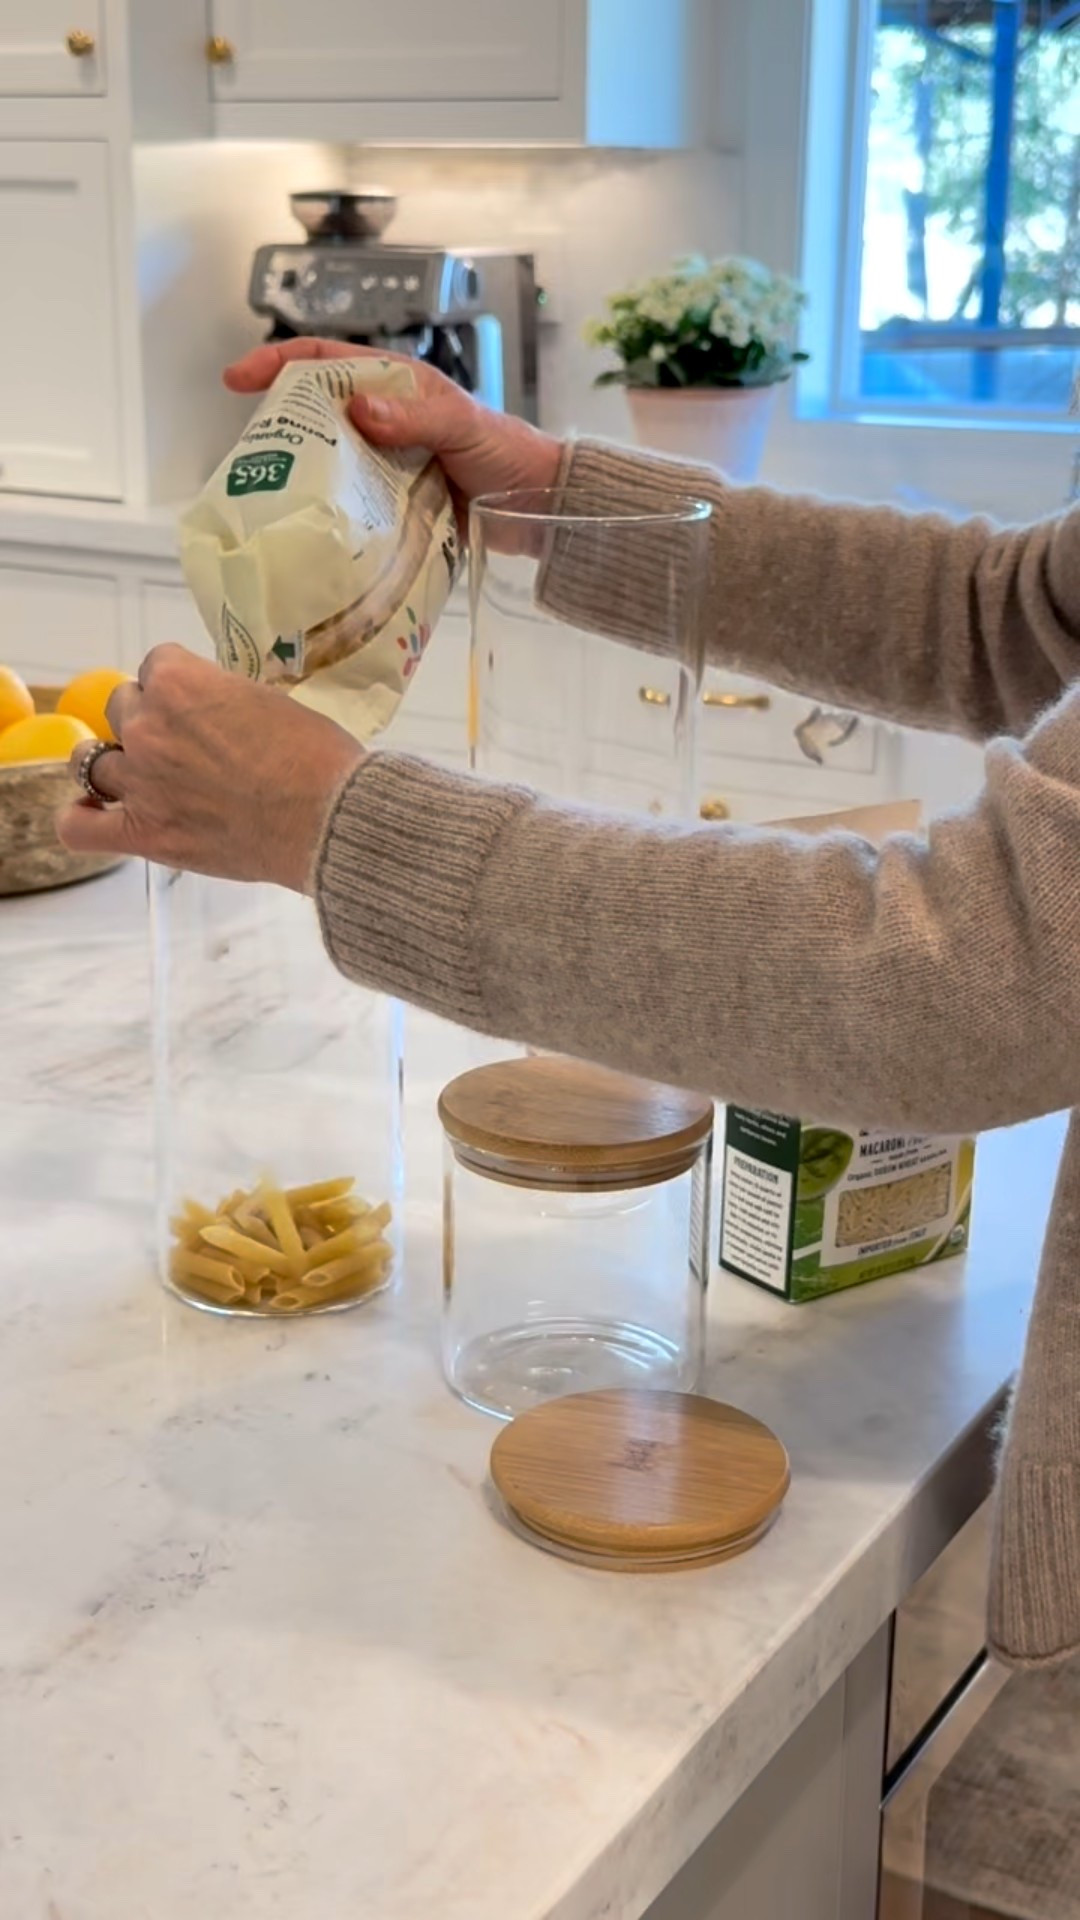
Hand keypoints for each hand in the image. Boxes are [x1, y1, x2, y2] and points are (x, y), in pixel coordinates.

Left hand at [57, 646, 363, 892]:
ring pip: (92, 761)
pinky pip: (79, 827)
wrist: (329, 817)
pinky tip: (94, 813)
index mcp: (178, 682)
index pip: (155, 665)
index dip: (178, 686)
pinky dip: (80, 819)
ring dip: (116, 763)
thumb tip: (214, 713)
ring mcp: (140, 782)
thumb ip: (225, 699)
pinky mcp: (144, 833)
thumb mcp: (271, 701)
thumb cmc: (316, 758)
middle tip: (185, 744)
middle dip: (148, 721)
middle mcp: (148, 727)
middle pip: (121, 708)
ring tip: (141, 775)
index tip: (201, 706)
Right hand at [223, 339, 563, 525]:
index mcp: (397, 386)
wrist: (542, 505)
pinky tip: (317, 529)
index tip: (237, 379)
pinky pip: (356, 502)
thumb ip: (414, 416)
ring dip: (306, 477)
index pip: (326, 361)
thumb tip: (357, 409)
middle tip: (250, 456)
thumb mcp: (463, 425)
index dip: (279, 363)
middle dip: (282, 428)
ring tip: (273, 498)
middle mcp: (387, 420)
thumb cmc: (508, 452)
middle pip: (319, 414)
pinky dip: (336, 512)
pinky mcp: (397, 502)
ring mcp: (390, 462)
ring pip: (333, 461)